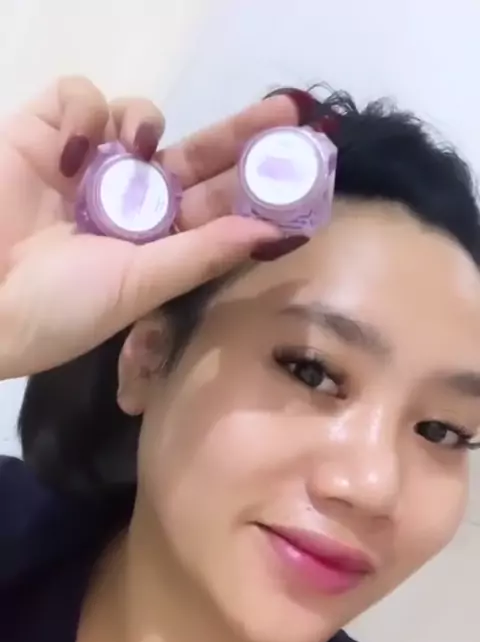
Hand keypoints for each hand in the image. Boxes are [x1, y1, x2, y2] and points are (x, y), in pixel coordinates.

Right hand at [0, 76, 297, 378]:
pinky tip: (77, 148)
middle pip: (196, 154)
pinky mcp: (46, 133)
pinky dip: (84, 112)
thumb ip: (203, 254)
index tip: (302, 168)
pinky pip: (81, 98)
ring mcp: (91, 165)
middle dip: (238, 133)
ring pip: (141, 118)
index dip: (256, 183)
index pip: (216, 202)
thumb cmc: (63, 306)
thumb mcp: (141, 285)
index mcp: (157, 240)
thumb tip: (274, 234)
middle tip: (285, 111)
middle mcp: (132, 200)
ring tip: (136, 147)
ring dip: (147, 123)